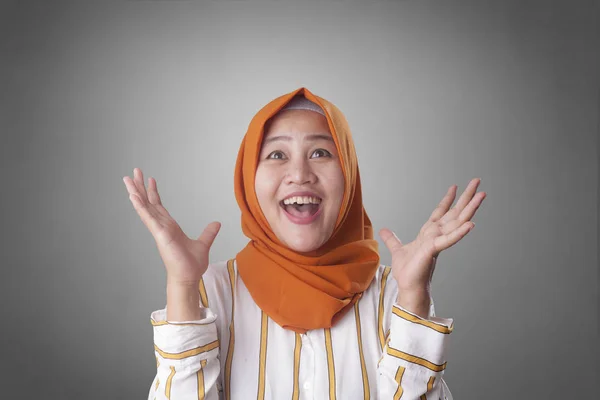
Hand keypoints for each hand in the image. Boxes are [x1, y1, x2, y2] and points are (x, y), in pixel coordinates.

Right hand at [123, 168, 220, 287]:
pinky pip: (148, 218)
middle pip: (148, 203)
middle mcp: (161, 227)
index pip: (159, 206)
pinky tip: (133, 196)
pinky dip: (140, 207)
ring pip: (144, 207)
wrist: (189, 277)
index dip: (153, 193)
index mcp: (169, 227)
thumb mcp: (203, 244)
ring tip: (127, 179)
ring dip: (135, 193)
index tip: (149, 180)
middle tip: (132, 172)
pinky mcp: (159, 235)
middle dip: (140, 187)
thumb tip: (216, 224)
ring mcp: (158, 230)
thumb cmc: (191, 265)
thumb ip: (208, 233)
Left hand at [379, 178, 485, 314]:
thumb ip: (393, 239)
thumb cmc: (407, 271)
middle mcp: (437, 235)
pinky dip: (460, 232)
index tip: (455, 186)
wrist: (408, 287)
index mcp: (429, 233)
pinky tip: (472, 223)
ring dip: (470, 208)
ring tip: (482, 195)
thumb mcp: (397, 249)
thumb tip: (384, 230)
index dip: (447, 199)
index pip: (440, 212)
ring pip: (457, 221)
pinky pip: (449, 239)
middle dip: (466, 197)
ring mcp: (438, 241)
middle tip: (477, 181)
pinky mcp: (434, 250)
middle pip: (455, 212)